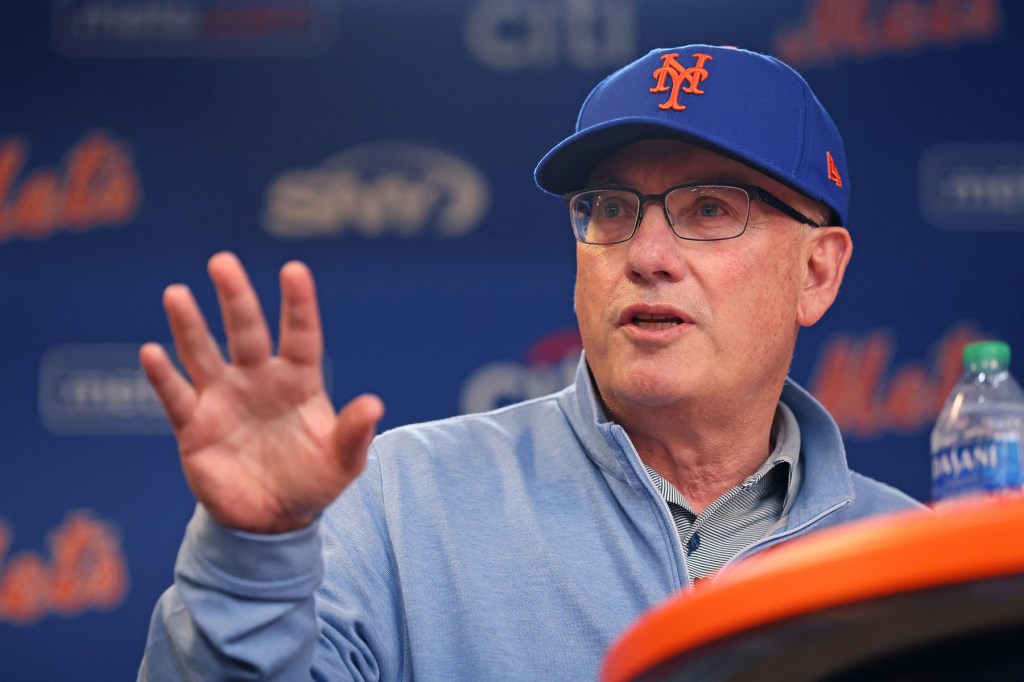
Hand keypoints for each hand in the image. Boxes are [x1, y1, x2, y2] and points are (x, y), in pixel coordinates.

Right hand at [139, 252, 383, 532]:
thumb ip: (354, 433)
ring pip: (203, 354)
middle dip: (236, 298)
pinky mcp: (194, 428)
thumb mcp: (343, 462)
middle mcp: (258, 380)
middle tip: (222, 262)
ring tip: (177, 293)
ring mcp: (224, 399)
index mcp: (299, 381)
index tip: (294, 270)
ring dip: (189, 325)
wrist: (273, 521)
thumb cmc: (314, 482)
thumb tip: (374, 405)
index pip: (300, 335)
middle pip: (245, 332)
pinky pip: (177, 397)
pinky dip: (163, 377)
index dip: (298, 304)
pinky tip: (151, 352)